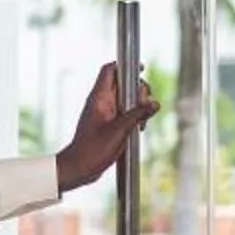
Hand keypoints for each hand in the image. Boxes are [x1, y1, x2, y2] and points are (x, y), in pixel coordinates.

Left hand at [54, 62, 159, 192]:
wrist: (79, 168)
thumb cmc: (92, 150)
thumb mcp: (119, 130)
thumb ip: (138, 114)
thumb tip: (155, 103)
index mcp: (99, 98)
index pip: (110, 70)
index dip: (125, 65)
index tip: (140, 69)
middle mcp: (102, 102)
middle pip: (124, 84)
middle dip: (139, 91)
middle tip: (144, 105)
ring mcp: (106, 113)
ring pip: (127, 100)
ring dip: (139, 107)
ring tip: (142, 122)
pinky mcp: (110, 124)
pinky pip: (126, 113)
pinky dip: (135, 117)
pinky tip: (139, 129)